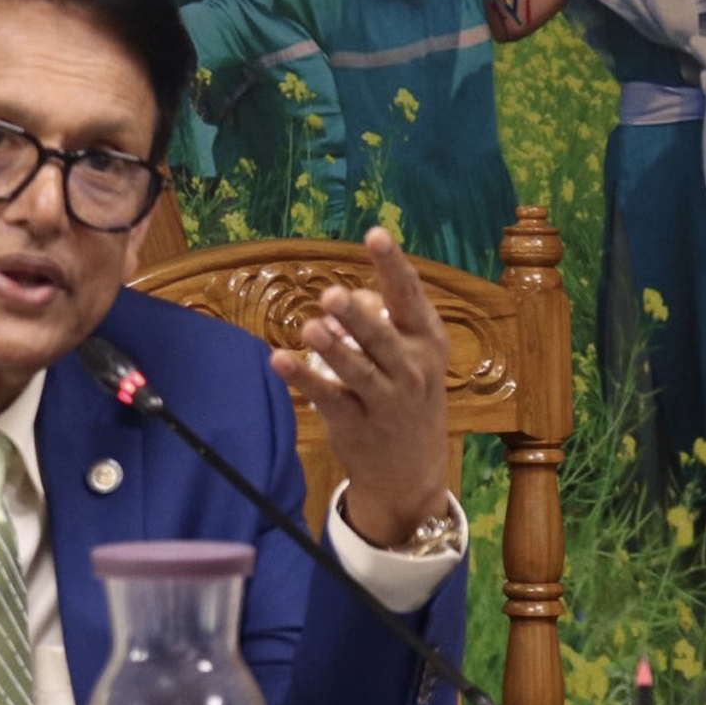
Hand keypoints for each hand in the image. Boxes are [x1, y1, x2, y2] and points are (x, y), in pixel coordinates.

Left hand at [269, 227, 450, 545]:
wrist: (412, 470)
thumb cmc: (408, 393)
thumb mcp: (410, 355)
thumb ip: (379, 319)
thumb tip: (340, 301)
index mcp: (426, 340)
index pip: (409, 296)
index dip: (393, 265)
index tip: (376, 235)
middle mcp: (411, 369)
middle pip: (382, 337)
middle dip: (358, 317)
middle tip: (334, 295)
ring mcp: (385, 400)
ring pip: (357, 371)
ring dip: (333, 350)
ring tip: (311, 328)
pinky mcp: (355, 424)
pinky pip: (327, 398)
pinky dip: (303, 378)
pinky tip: (278, 359)